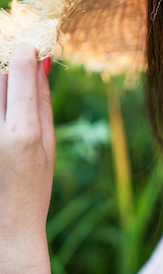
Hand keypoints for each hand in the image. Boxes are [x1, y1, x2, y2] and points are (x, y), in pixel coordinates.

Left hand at [0, 43, 54, 267]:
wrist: (5, 228)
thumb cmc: (33, 189)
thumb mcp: (48, 146)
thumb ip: (42, 103)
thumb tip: (40, 66)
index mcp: (22, 133)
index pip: (19, 73)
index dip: (25, 52)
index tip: (29, 46)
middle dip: (7, 63)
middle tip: (15, 62)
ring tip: (9, 111)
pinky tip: (4, 118)